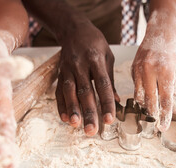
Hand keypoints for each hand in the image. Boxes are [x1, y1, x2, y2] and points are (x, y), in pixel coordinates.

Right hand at [55, 21, 117, 135]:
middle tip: (92, 130)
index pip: (103, 85)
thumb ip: (110, 80)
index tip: (110, 119)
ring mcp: (68, 69)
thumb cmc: (94, 43)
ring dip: (72, 109)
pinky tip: (65, 118)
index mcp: (96, 60)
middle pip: (85, 91)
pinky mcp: (60, 73)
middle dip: (88, 112)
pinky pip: (59, 91)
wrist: (74, 29)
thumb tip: (117, 101)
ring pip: (69, 92)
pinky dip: (61, 105)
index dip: (106, 103)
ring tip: (76, 125)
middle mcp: (80, 65)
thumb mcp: (108, 57)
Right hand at [132, 10, 175, 131]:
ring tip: (150, 114)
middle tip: (156, 124)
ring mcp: (139, 68)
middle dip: (153, 114)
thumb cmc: (172, 47)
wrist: (160, 28)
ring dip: (144, 106)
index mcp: (165, 69)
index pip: (165, 99)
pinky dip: (140, 94)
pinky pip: (135, 86)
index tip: (163, 127)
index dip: (165, 115)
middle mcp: (150, 69)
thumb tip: (172, 108)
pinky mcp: (132, 68)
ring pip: (138, 95)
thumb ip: (172, 88)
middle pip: (149, 100)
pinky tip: (144, 99)